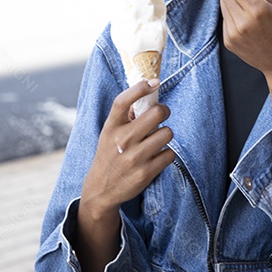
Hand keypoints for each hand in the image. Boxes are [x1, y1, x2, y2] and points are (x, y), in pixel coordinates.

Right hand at [80, 78, 174, 217]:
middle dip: (164, 111)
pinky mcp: (146, 173)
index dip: (140, 88)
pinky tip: (157, 156)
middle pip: (157, 113)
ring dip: (165, 134)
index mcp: (111, 126)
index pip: (123, 101)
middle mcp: (122, 140)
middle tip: (162, 114)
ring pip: (167, 133)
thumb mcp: (109, 132)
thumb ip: (125, 114)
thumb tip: (146, 93)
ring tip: (157, 139)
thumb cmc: (109, 153)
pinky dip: (166, 153)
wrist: (101, 189)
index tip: (153, 82)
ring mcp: (134, 157)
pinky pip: (169, 154)